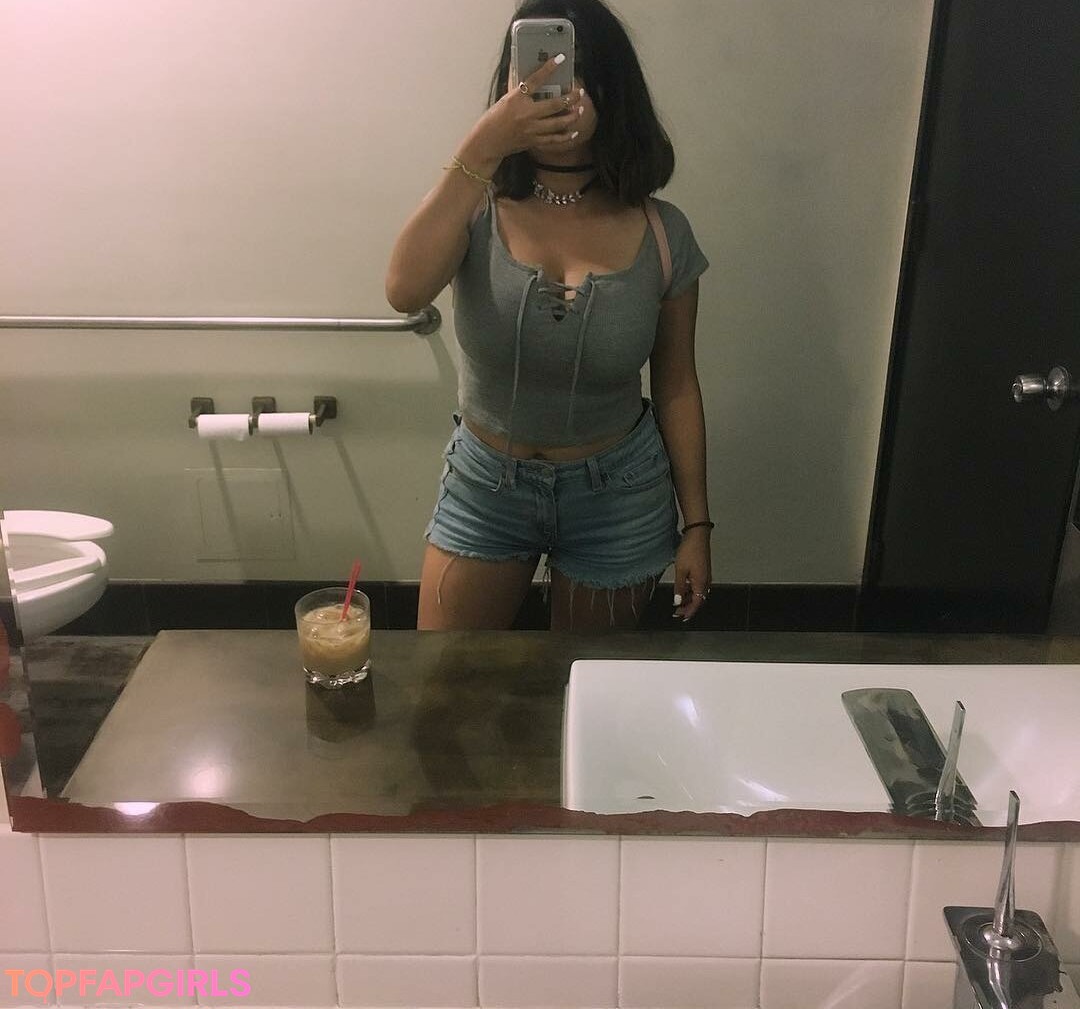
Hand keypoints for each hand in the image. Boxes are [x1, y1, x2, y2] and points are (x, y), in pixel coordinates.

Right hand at [457, 56, 583, 169]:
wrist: (487, 141)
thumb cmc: (494, 119)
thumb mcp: (505, 100)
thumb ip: (521, 91)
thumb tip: (534, 78)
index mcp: (517, 99)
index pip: (536, 79)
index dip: (549, 68)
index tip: (561, 58)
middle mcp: (526, 114)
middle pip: (555, 105)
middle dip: (570, 98)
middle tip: (579, 92)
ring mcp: (531, 129)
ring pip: (558, 123)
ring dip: (572, 116)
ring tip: (580, 109)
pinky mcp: (533, 141)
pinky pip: (553, 140)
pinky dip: (565, 137)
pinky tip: (574, 132)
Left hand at [672, 528, 712, 622]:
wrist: (697, 535)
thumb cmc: (689, 550)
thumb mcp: (680, 571)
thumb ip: (679, 588)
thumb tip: (678, 601)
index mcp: (701, 583)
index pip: (697, 603)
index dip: (689, 612)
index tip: (681, 618)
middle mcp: (706, 581)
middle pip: (698, 600)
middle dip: (688, 607)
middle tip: (677, 613)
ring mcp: (705, 576)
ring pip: (698, 593)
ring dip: (689, 599)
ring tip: (678, 603)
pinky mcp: (703, 570)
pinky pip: (698, 585)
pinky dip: (690, 591)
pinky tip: (683, 590)